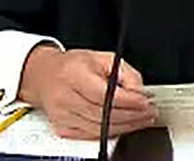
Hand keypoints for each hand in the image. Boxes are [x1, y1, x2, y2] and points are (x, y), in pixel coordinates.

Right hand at [17, 45, 157, 138]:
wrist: (43, 77)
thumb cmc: (73, 66)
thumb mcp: (102, 58)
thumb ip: (125, 73)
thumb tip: (139, 92)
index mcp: (74, 74)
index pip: (104, 94)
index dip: (128, 101)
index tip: (146, 102)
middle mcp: (65, 97)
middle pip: (104, 114)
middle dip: (132, 115)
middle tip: (149, 113)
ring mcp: (62, 115)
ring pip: (100, 128)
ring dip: (126, 126)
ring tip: (142, 120)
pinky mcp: (63, 129)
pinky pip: (92, 135)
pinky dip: (112, 132)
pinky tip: (125, 126)